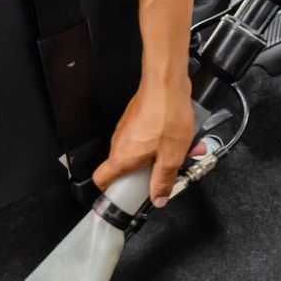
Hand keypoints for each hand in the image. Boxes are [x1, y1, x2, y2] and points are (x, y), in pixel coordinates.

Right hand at [92, 73, 194, 207]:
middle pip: (124, 168)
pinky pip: (145, 137)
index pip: (101, 179)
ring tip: (179, 153)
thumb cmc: (166, 114)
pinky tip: (178, 138)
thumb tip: (158, 198)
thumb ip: (163, 180)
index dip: (109, 190)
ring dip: (157, 156)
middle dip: (145, 174)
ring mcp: (126, 130)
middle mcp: (119, 143)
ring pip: (138, 152)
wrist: (167, 82)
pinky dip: (159, 141)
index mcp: (123, 157)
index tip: (124, 196)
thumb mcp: (171, 156)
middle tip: (163, 175)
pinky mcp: (136, 119)